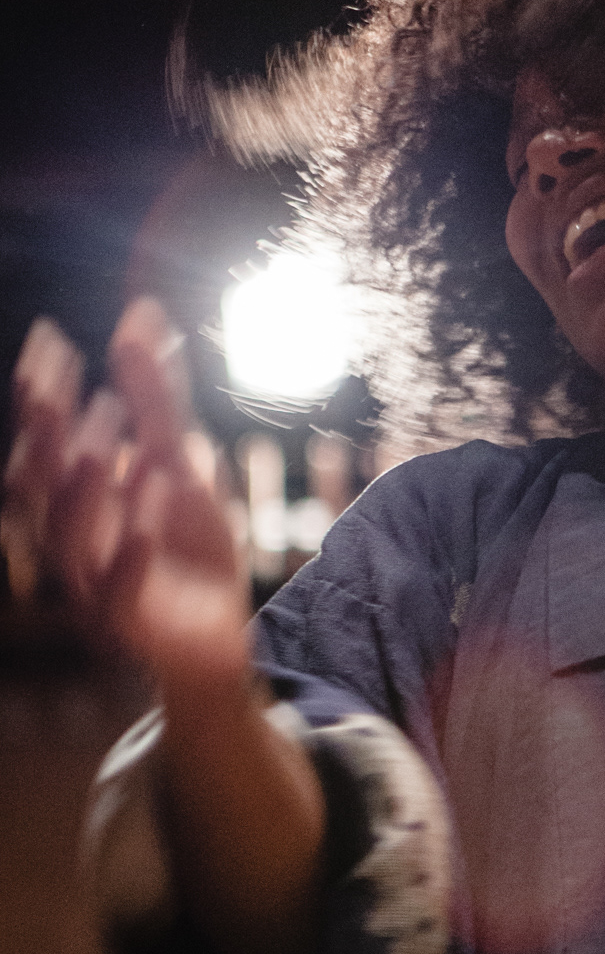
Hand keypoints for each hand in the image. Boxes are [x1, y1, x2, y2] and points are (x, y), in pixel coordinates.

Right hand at [5, 299, 250, 693]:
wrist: (214, 641)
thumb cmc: (184, 549)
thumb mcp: (176, 463)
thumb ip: (155, 397)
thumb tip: (141, 311)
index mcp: (74, 503)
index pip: (43, 441)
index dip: (42, 394)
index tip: (51, 339)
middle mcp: (71, 542)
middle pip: (40, 487)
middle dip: (44, 436)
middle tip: (52, 386)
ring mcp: (94, 586)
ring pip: (69, 540)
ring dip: (83, 490)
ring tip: (104, 444)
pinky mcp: (131, 625)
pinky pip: (119, 592)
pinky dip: (131, 549)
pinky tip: (151, 503)